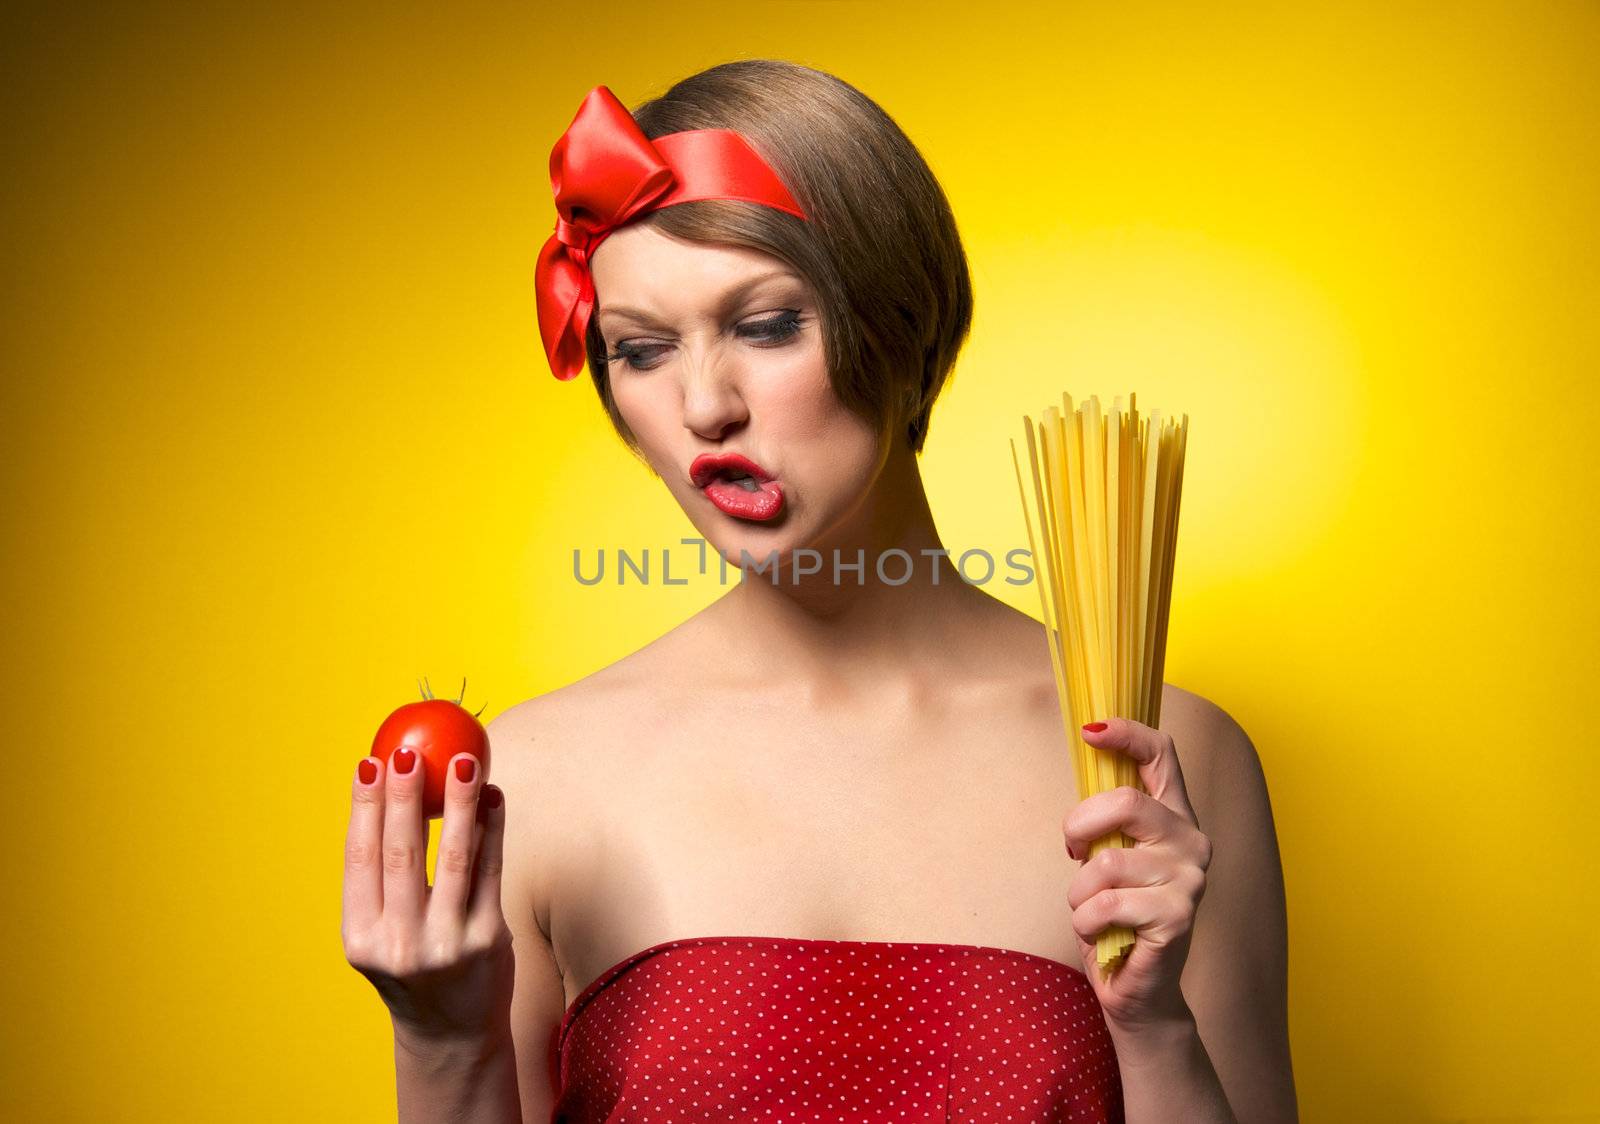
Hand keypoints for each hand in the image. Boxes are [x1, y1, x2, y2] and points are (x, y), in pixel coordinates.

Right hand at [341, 746, 514, 1051]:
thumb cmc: (414, 967)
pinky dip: (493, 829)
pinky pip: (491, 871)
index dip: (363, 807)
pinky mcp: (488, 940)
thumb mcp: (383, 934)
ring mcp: (446, 943)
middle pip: (401, 853)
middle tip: (410, 752)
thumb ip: (385, 878)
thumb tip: (393, 790)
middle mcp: (399, 943)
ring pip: (454, 857)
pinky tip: (493, 796)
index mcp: (360, 937)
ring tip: (464, 762)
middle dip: (404, 796)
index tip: (368, 762)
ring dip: (459, 803)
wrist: (452, 1035)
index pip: (358, 858)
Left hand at [1062, 717, 1211, 1034]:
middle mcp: (1191, 841)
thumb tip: (1084, 759)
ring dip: (1079, 893)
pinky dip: (1086, 922)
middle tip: (1074, 852)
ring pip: (1105, 863)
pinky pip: (1105, 905)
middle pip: (1124, 802)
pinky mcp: (1178, 916)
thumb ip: (1107, 818)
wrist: (1138, 990)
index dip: (1127, 733)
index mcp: (1175, 817)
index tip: (1090, 729)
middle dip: (1079, 826)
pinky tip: (1102, 934)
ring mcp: (1190, 878)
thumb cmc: (1116, 918)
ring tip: (1092, 912)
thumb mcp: (1109, 856)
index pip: (1163, 754)